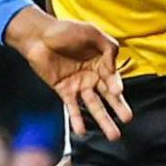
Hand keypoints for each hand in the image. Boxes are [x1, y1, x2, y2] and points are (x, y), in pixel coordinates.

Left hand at [6, 10, 130, 140]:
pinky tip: (82, 131)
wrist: (37, 36)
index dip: (116, 85)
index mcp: (102, 61)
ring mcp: (78, 84)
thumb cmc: (65, 30)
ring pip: (93, 105)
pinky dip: (77, 120)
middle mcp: (92, 75)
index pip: (113, 77)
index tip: (118, 93)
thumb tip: (114, 69)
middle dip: (118, 108)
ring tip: (114, 135)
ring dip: (103, 120)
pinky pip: (72, 108)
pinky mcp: (64, 91)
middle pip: (108, 95)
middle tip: (127, 119)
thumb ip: (107, 48)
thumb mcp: (91, 33)